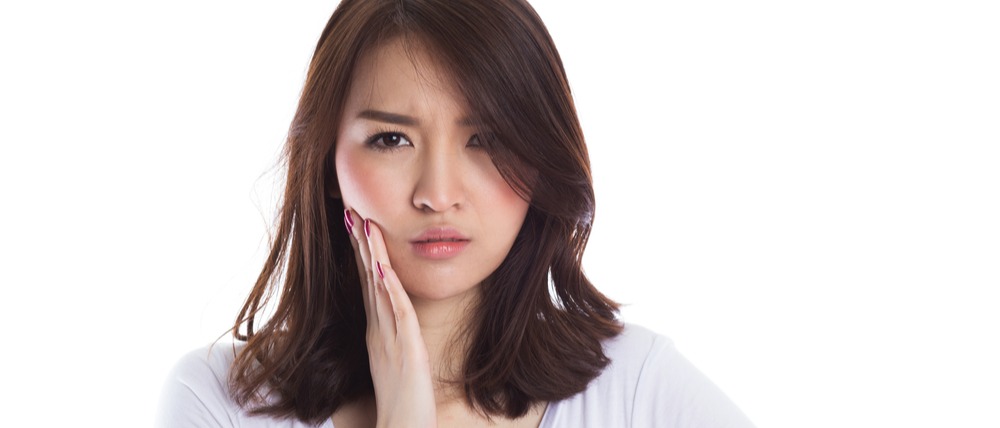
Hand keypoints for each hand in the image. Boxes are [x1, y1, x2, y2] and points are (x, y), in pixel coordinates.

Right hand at [345, 209, 436, 427]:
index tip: (357, 228)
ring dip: (371, 257)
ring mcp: (390, 340)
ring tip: (364, 226)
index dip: (362, 256)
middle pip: (368, 281)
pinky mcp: (405, 350)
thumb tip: (394, 329)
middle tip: (352, 213)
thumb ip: (394, 345)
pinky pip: (397, 313)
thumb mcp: (397, 367)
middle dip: (360, 246)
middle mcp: (380, 333)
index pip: (369, 287)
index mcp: (378, 335)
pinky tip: (383, 268)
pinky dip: (389, 288)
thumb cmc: (403, 406)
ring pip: (379, 290)